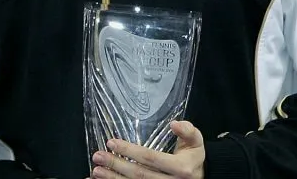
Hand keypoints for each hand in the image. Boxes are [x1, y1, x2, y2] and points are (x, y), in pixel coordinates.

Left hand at [90, 120, 204, 178]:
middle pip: (139, 175)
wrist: (201, 176)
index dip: (130, 151)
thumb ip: (187, 131)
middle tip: (98, 156)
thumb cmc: (193, 157)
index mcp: (181, 168)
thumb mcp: (196, 142)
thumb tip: (175, 124)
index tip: (112, 142)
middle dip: (116, 165)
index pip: (151, 158)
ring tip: (96, 171)